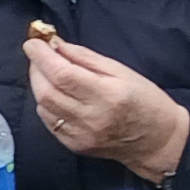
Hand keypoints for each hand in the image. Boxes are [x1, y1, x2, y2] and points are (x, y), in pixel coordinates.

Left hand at [27, 34, 189, 184]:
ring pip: (43, 107)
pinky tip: (56, 95)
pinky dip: (46, 104)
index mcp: (107, 95)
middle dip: (36, 69)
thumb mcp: (121, 71)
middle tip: (38, 56)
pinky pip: (49, 122)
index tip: (32, 43)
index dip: (41, 57)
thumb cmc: (145, 99)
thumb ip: (85, 57)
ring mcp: (81, 135)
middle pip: (46, 91)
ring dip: (38, 86)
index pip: (62, 74)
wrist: (157, 140)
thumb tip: (55, 45)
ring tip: (47, 73)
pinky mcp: (75, 146)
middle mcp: (91, 117)